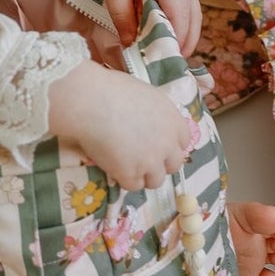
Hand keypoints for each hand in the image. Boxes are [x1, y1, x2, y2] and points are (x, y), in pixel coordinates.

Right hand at [47, 61, 193, 190]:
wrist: (91, 102)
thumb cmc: (112, 90)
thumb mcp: (145, 96)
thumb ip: (155, 114)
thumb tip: (148, 123)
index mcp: (174, 121)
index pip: (183, 143)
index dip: (168, 145)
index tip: (155, 144)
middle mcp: (168, 144)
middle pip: (173, 165)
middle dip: (159, 164)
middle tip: (141, 158)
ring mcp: (151, 161)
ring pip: (155, 181)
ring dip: (143, 175)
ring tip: (124, 164)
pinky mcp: (132, 174)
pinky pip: (133, 186)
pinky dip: (123, 179)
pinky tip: (112, 166)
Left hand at [81, 0, 201, 54]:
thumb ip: (122, 16)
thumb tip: (131, 44)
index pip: (179, 13)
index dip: (178, 37)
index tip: (170, 57)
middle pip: (193, 15)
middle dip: (187, 40)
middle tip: (175, 62)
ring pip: (195, 10)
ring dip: (189, 31)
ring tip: (176, 52)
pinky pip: (189, 2)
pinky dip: (185, 19)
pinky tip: (172, 31)